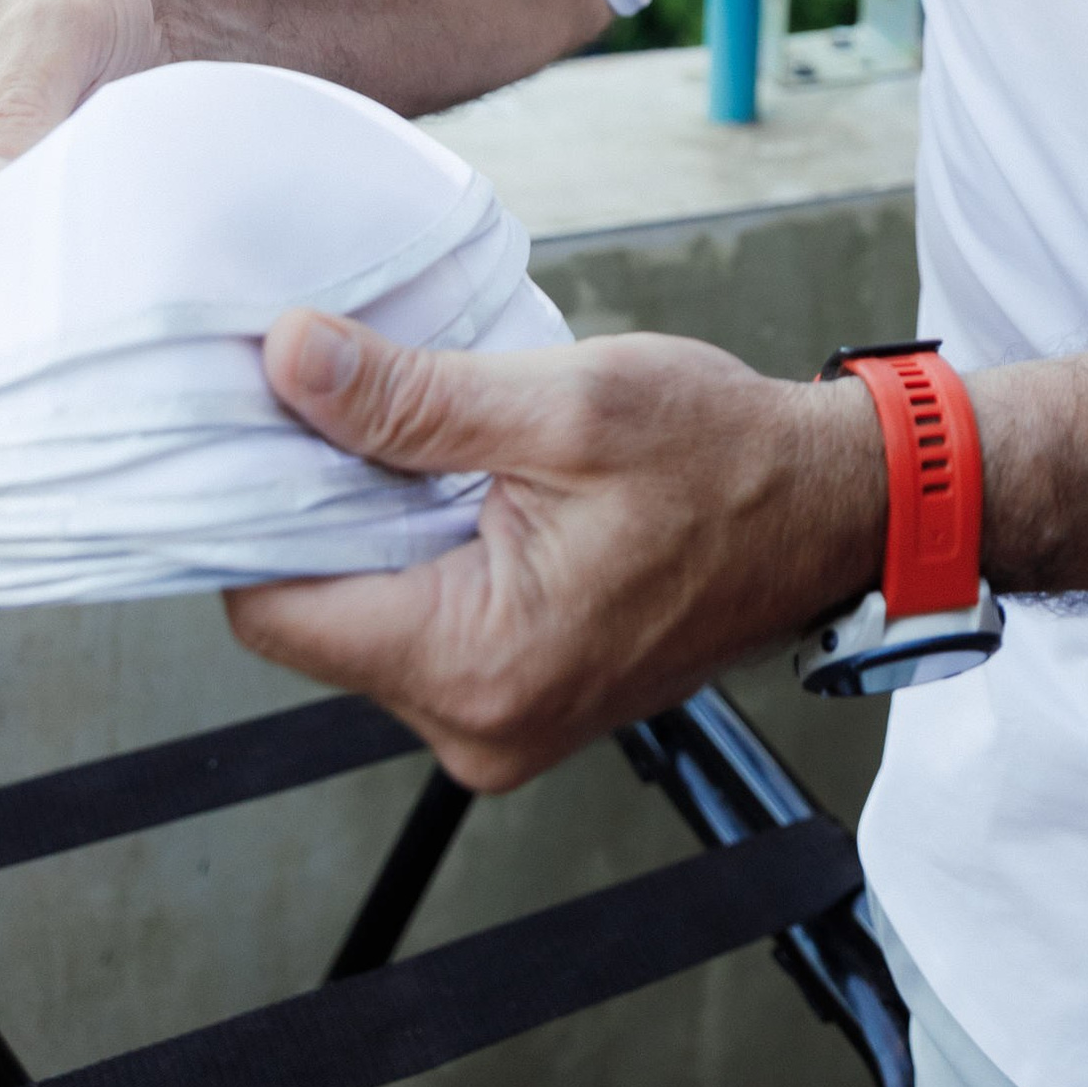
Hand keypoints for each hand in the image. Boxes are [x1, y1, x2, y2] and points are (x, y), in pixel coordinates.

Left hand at [225, 313, 888, 788]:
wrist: (830, 507)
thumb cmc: (726, 458)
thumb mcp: (567, 402)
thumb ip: (412, 398)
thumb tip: (291, 362)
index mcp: (477, 665)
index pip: (274, 608)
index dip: (256, 502)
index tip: (273, 414)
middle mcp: (475, 723)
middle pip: (317, 611)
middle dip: (328, 503)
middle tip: (369, 402)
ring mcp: (497, 721)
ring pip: (368, 615)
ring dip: (383, 522)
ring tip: (444, 441)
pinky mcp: (518, 698)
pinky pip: (424, 622)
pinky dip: (428, 547)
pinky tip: (472, 482)